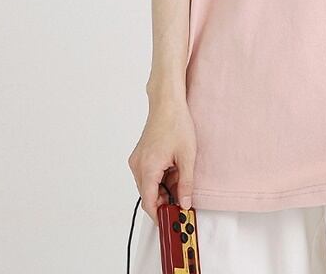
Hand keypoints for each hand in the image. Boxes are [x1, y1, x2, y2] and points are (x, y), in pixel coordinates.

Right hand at [128, 99, 196, 224]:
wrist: (167, 103)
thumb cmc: (176, 124)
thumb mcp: (187, 157)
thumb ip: (186, 184)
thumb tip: (184, 203)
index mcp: (148, 168)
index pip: (148, 202)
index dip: (158, 215)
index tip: (169, 222)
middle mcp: (138, 165)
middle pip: (148, 194)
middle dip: (164, 199)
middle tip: (181, 199)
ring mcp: (137, 160)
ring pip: (148, 184)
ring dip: (163, 187)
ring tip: (180, 176)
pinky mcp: (140, 155)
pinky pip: (148, 174)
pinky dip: (159, 176)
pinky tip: (173, 168)